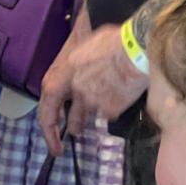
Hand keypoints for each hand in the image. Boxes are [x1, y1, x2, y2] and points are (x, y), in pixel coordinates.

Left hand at [37, 16, 146, 155]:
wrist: (138, 47)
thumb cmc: (116, 40)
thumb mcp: (87, 46)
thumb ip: (79, 63)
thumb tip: (80, 67)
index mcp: (67, 71)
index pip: (48, 101)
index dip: (47, 120)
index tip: (47, 130)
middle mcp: (76, 88)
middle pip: (67, 116)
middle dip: (60, 134)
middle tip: (62, 144)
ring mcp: (92, 100)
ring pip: (86, 117)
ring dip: (83, 123)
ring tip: (80, 128)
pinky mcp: (109, 109)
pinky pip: (108, 114)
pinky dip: (111, 110)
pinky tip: (119, 98)